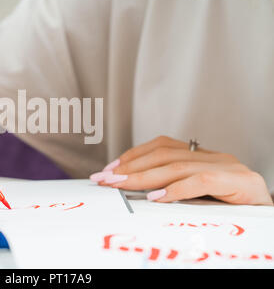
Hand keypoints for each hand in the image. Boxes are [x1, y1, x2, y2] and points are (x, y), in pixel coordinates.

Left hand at [90, 136, 272, 205]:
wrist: (269, 215)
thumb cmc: (230, 205)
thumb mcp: (196, 193)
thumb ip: (173, 186)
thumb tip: (136, 189)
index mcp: (200, 155)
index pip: (160, 146)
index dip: (133, 155)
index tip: (110, 169)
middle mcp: (211, 156)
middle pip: (163, 155)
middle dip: (130, 167)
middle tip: (105, 178)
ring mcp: (226, 166)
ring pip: (177, 166)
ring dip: (143, 177)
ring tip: (120, 186)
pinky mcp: (239, 181)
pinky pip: (201, 181)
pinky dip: (175, 189)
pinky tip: (157, 197)